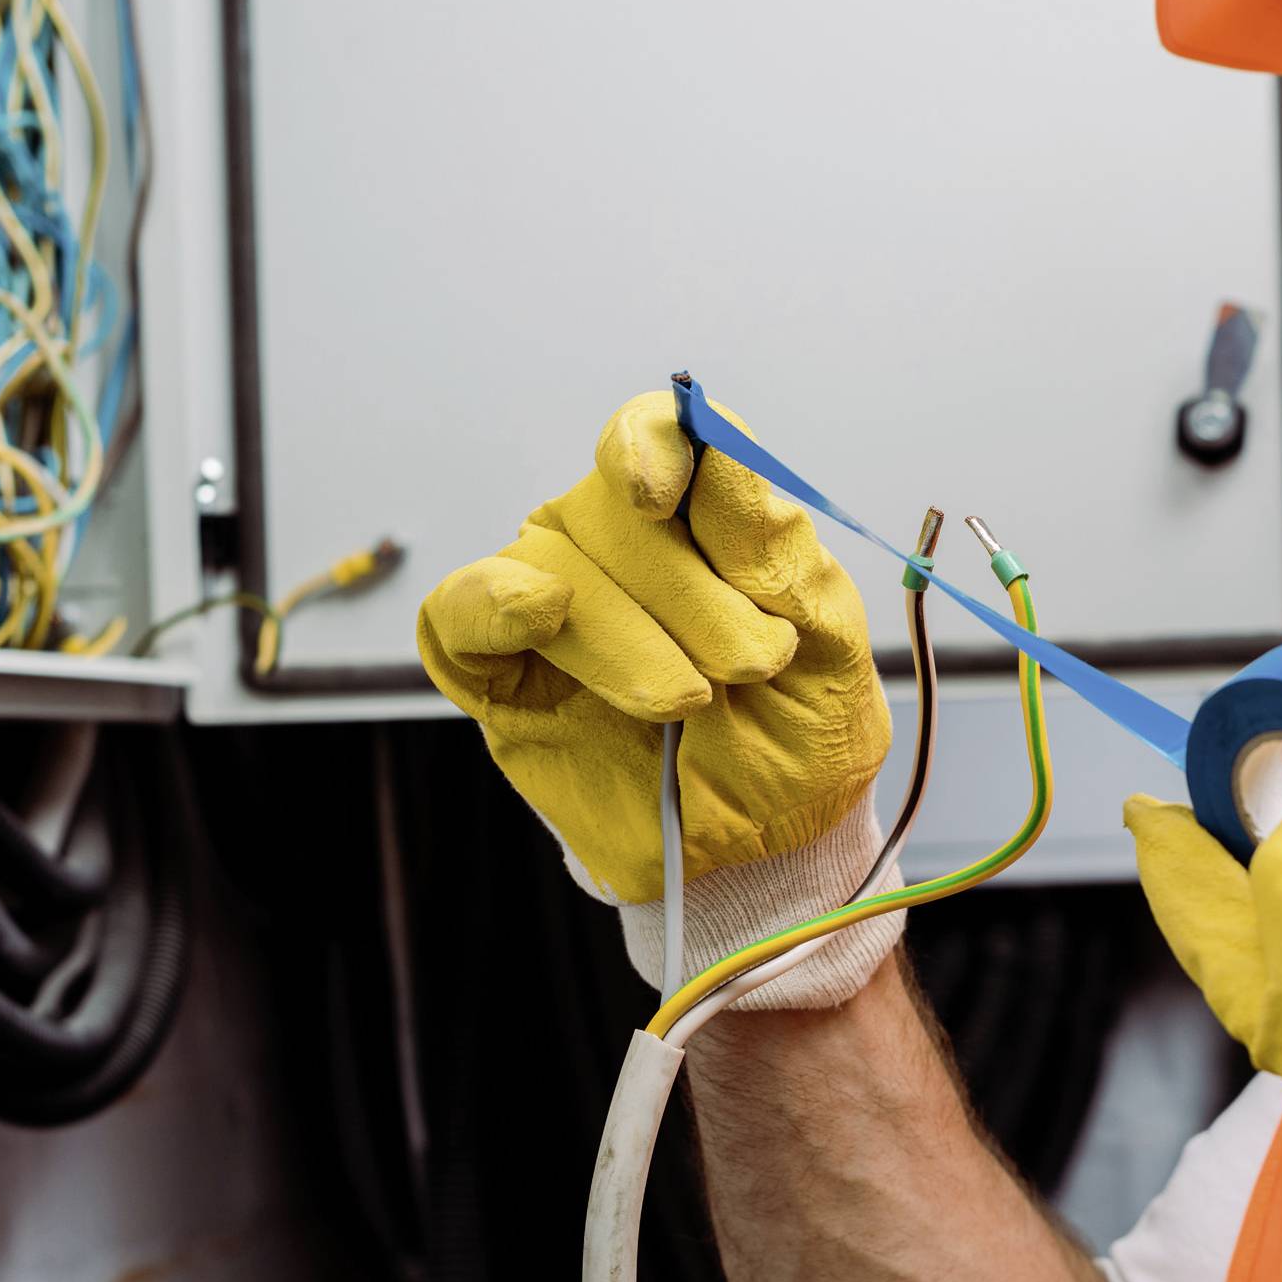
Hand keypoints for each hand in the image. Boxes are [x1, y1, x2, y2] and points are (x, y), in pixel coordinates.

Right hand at [418, 390, 898, 1004]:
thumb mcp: (822, 635)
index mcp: (692, 514)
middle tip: (751, 664)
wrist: (769, 844)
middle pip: (608, 508)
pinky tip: (540, 613)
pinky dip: (491, 603)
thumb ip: (767, 541)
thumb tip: (719, 441)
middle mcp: (610, 544)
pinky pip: (459, 615)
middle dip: (687, 593)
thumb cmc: (798, 730)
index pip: (656, 437)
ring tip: (689, 701)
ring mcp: (546, 602)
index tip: (662, 490)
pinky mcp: (496, 673)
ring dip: (626, 635)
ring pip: (550, 567)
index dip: (654, 445)